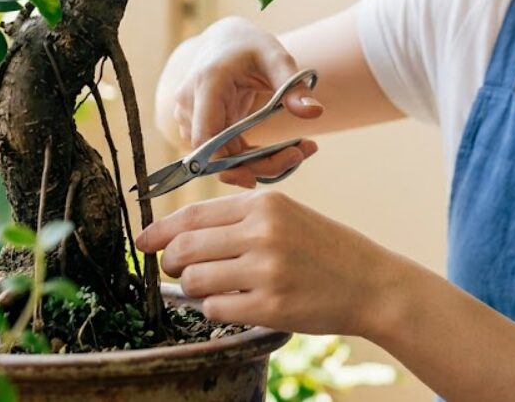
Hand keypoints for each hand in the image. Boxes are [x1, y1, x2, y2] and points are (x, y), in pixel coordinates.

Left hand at [136, 191, 400, 336]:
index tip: (143, 242)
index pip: (193, 215)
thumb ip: (238, 220)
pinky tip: (232, 304)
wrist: (371, 283)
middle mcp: (263, 232)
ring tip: (214, 288)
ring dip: (195, 289)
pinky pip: (216, 309)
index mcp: (264, 204)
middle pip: (185, 248)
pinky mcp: (270, 306)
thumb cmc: (325, 249)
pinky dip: (215, 309)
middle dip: (172, 263)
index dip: (159, 231)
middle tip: (177, 271)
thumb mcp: (286, 216)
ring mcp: (267, 270)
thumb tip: (178, 235)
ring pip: (196, 280)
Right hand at [160, 17, 324, 187]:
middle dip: (260, 164)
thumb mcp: (276, 58)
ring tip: (302, 149)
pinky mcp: (202, 131)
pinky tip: (287, 150)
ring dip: (261, 164)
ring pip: (223, 160)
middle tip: (302, 154)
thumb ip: (293, 86)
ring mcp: (192, 120)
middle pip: (218, 155)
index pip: (205, 137)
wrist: (226, 42)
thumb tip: (315, 112)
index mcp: (207, 84)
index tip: (258, 176)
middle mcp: (190, 105)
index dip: (226, 163)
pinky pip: (226, 156)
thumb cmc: (251, 47)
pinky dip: (254, 159)